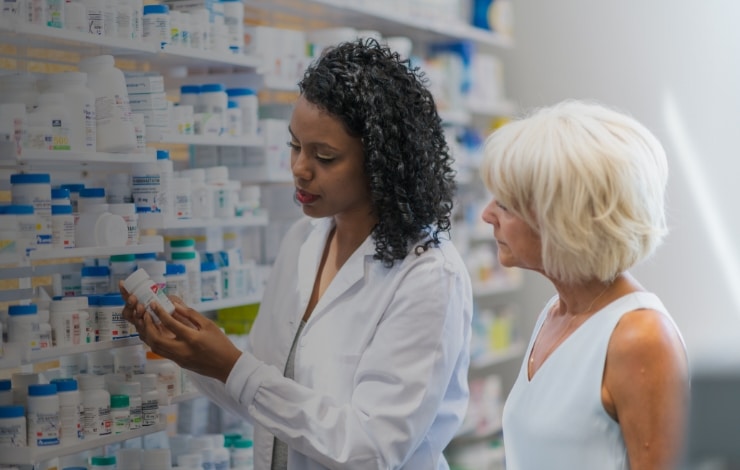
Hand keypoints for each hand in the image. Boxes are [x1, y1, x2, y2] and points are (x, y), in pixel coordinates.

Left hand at [119, 282, 242, 382]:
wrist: (227, 366)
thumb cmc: (221, 344)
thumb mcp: (209, 325)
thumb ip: (191, 315)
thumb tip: (176, 305)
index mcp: (192, 339)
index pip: (170, 324)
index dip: (160, 312)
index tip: (154, 304)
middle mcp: (183, 350)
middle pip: (156, 339)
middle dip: (147, 326)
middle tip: (146, 315)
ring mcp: (179, 359)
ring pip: (155, 348)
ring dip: (148, 335)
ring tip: (148, 323)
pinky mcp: (179, 363)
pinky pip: (161, 352)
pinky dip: (155, 342)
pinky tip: (156, 333)